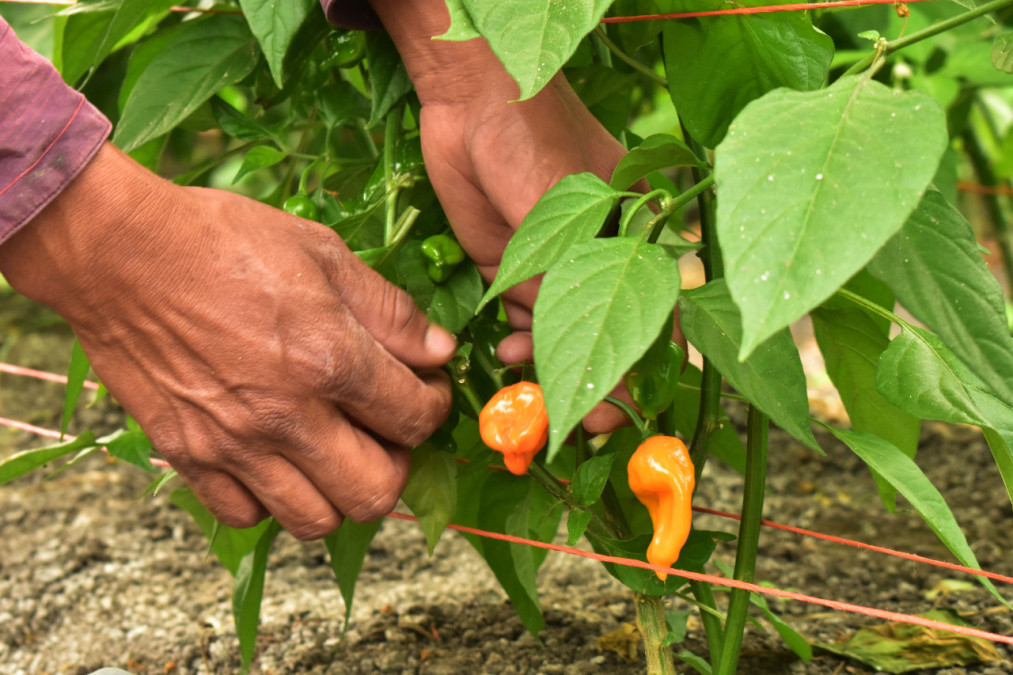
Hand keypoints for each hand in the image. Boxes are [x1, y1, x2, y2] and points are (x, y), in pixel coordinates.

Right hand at [0, 143, 454, 539]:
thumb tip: (439, 350)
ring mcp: (235, 444)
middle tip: (386, 431)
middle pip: (376, 492)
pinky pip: (245, 517)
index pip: (415, 419)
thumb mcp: (324, 253)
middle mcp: (287, 415)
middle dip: (397, 464)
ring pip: (315, 521)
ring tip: (334, 452)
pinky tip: (275, 460)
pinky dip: (270, 500)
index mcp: (330, 359)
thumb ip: (390, 311)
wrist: (120, 252)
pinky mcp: (189, 455)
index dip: (434, 406)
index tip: (423, 390)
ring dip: (339, 493)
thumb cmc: (224, 240)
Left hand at [373, 0, 669, 431]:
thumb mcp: (563, 214)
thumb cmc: (533, 142)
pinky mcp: (517, 264)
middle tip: (566, 422)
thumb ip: (568, 283)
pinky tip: (509, 353)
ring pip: (565, 333)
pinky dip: (523, 342)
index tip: (619, 417)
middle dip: (591, 384)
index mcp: (640, 240)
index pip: (660, 320)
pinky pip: (529, 317)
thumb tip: (574, 356)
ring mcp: (559, 262)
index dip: (643, 374)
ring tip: (523, 386)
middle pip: (612, 335)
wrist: (473, 98)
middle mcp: (605, 258)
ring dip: (548, 367)